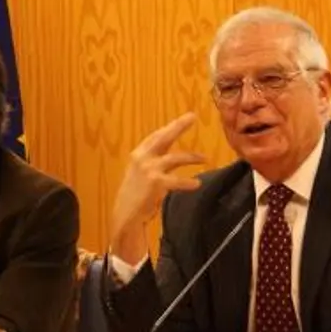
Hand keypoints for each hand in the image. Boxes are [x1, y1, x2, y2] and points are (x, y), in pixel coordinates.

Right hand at [109, 113, 203, 264]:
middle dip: (179, 126)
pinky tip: (196, 184)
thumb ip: (153, 162)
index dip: (170, 127)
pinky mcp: (156, 183)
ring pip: (176, 158)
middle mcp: (142, 158)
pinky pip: (178, 181)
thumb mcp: (140, 173)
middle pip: (164, 137)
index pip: (156, 136)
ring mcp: (149, 169)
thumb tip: (173, 154)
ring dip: (192, 157)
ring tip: (205, 159)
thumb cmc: (134, 195)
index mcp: (138, 154)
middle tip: (192, 117)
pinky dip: (188, 183)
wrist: (125, 214)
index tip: (184, 118)